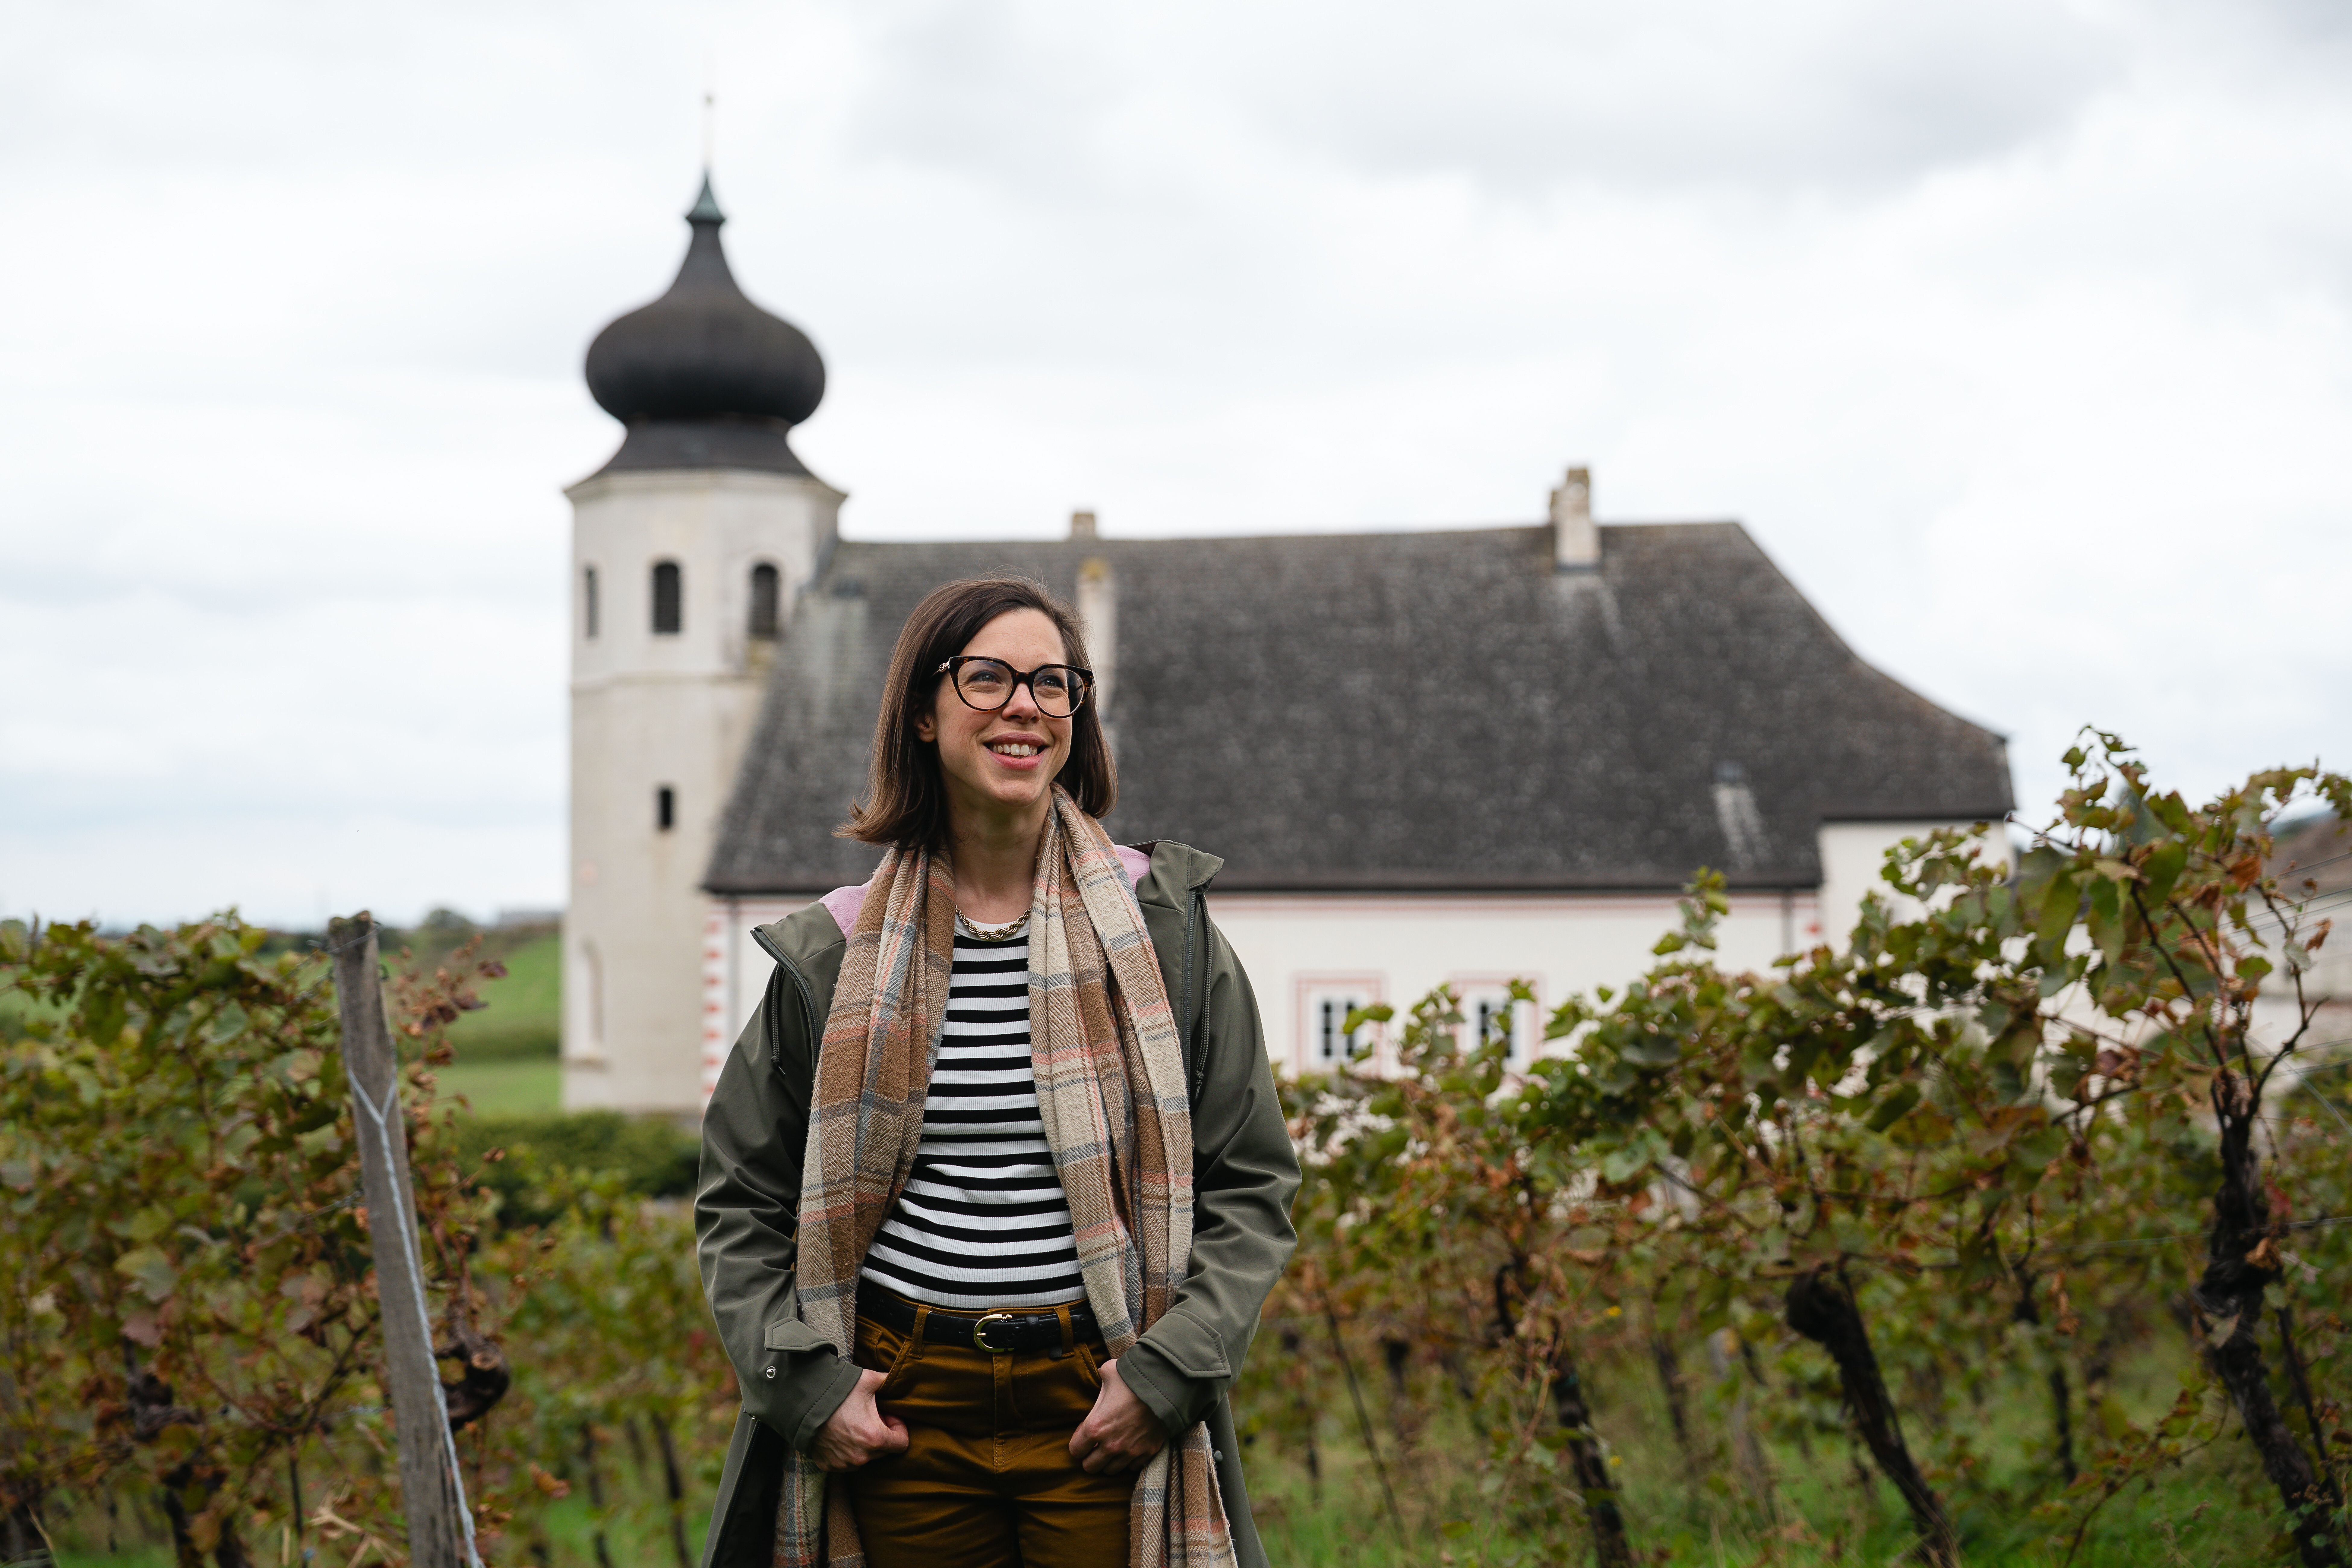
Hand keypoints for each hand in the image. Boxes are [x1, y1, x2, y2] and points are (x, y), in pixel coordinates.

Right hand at [810, 1369, 908, 1471]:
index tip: (888, 1415)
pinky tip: (840, 1432)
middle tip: (871, 1416)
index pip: (901, 1444)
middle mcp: (861, 1457)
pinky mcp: (828, 1465)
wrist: (803, 1402)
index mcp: (875, 1438)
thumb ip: (888, 1381)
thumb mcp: (868, 1380)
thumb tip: (898, 1378)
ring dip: (864, 1443)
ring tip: (854, 1423)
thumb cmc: (838, 1391)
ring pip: (865, 1457)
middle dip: (882, 1434)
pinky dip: (847, 1450)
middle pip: (883, 1450)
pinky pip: (846, 1461)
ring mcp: (843, 1464)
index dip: (899, 1427)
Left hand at [1068, 1359, 1167, 1474]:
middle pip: (1090, 1467)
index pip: (1075, 1450)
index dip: (1078, 1443)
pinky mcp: (1147, 1452)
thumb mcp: (1109, 1373)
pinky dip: (1129, 1460)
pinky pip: (1132, 1467)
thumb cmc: (1134, 1378)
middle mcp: (1110, 1445)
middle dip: (1091, 1456)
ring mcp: (1130, 1452)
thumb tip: (1100, 1375)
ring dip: (1109, 1461)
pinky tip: (1130, 1446)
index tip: (1085, 1435)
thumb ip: (1099, 1380)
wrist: (1167, 1386)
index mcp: (1095, 1427)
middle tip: (1096, 1445)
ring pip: (1111, 1470)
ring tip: (1113, 1447)